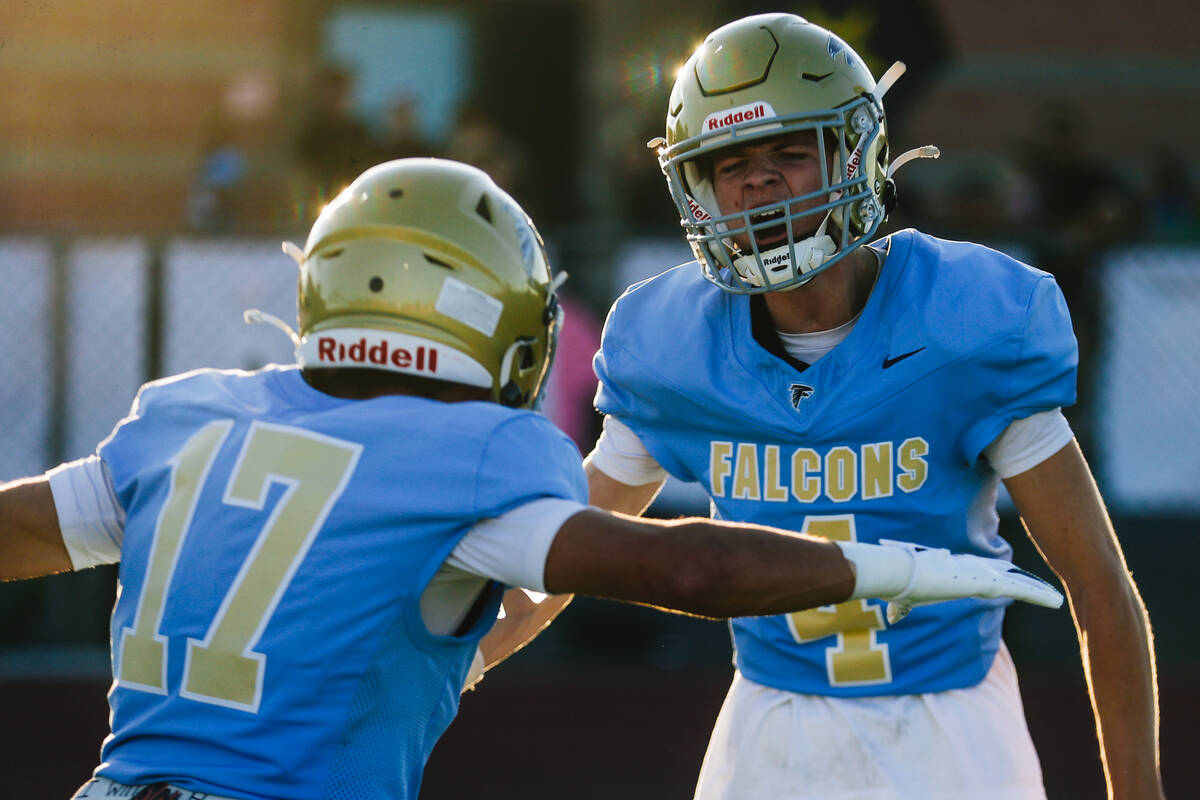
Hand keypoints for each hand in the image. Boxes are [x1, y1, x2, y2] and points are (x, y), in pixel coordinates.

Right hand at [877, 539, 1063, 622]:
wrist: (901, 574)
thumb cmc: (902, 583)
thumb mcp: (905, 597)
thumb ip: (903, 606)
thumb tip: (892, 615)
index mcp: (957, 571)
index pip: (985, 573)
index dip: (1002, 575)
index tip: (1013, 579)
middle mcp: (974, 569)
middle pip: (1008, 575)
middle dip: (1025, 582)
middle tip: (1042, 589)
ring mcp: (982, 574)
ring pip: (1019, 584)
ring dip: (1039, 592)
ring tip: (1058, 600)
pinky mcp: (988, 582)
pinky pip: (1022, 590)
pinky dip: (1040, 596)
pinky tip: (1057, 602)